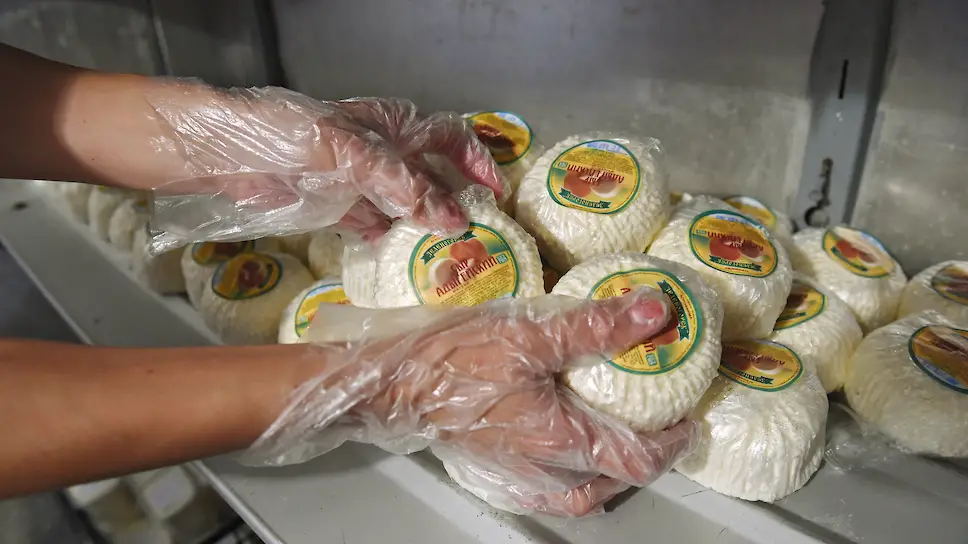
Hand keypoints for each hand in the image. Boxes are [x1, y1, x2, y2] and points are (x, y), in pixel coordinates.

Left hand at [147, 86, 505, 249]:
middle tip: (472, 235)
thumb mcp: (346, 153)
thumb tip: (450, 218)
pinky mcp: (331, 202)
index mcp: (388, 124)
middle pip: (428, 174)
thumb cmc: (282, 135)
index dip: (474, 161)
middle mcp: (378, 149)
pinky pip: (368, 221)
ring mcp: (355, 178)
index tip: (493, 194)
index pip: (446, 136)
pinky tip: (391, 254)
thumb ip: (397, 184)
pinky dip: (382, 236)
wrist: (218, 152)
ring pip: (401, 202)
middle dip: (452, 201)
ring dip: (420, 225)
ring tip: (440, 255)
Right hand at [246, 290, 699, 514]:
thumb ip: (594, 325)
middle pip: (612, 485)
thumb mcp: (529, 332)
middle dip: (645, 461)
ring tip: (619, 440)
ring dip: (609, 473)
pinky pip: (547, 489)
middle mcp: (542, 469)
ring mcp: (515, 474)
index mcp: (560, 440)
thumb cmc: (450, 359)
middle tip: (657, 427)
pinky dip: (571, 477)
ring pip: (580, 493)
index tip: (686, 416)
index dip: (672, 443)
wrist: (391, 382)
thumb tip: (654, 311)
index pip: (638, 459)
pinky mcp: (493, 466)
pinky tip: (564, 449)